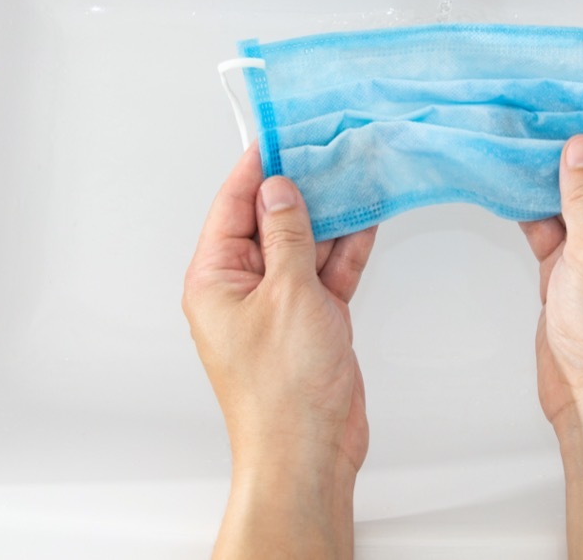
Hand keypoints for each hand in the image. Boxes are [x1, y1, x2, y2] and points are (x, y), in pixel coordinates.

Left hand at [183, 144, 376, 559]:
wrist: (310, 451)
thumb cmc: (283, 389)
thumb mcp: (287, 294)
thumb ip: (288, 235)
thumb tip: (280, 189)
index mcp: (214, 278)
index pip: (234, 205)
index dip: (258, 166)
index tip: (282, 132)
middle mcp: (243, 287)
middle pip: (271, 219)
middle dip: (301, 186)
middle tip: (329, 144)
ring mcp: (280, 303)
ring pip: (305, 242)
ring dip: (331, 213)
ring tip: (355, 169)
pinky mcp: (313, 319)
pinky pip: (328, 270)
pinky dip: (348, 247)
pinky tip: (368, 216)